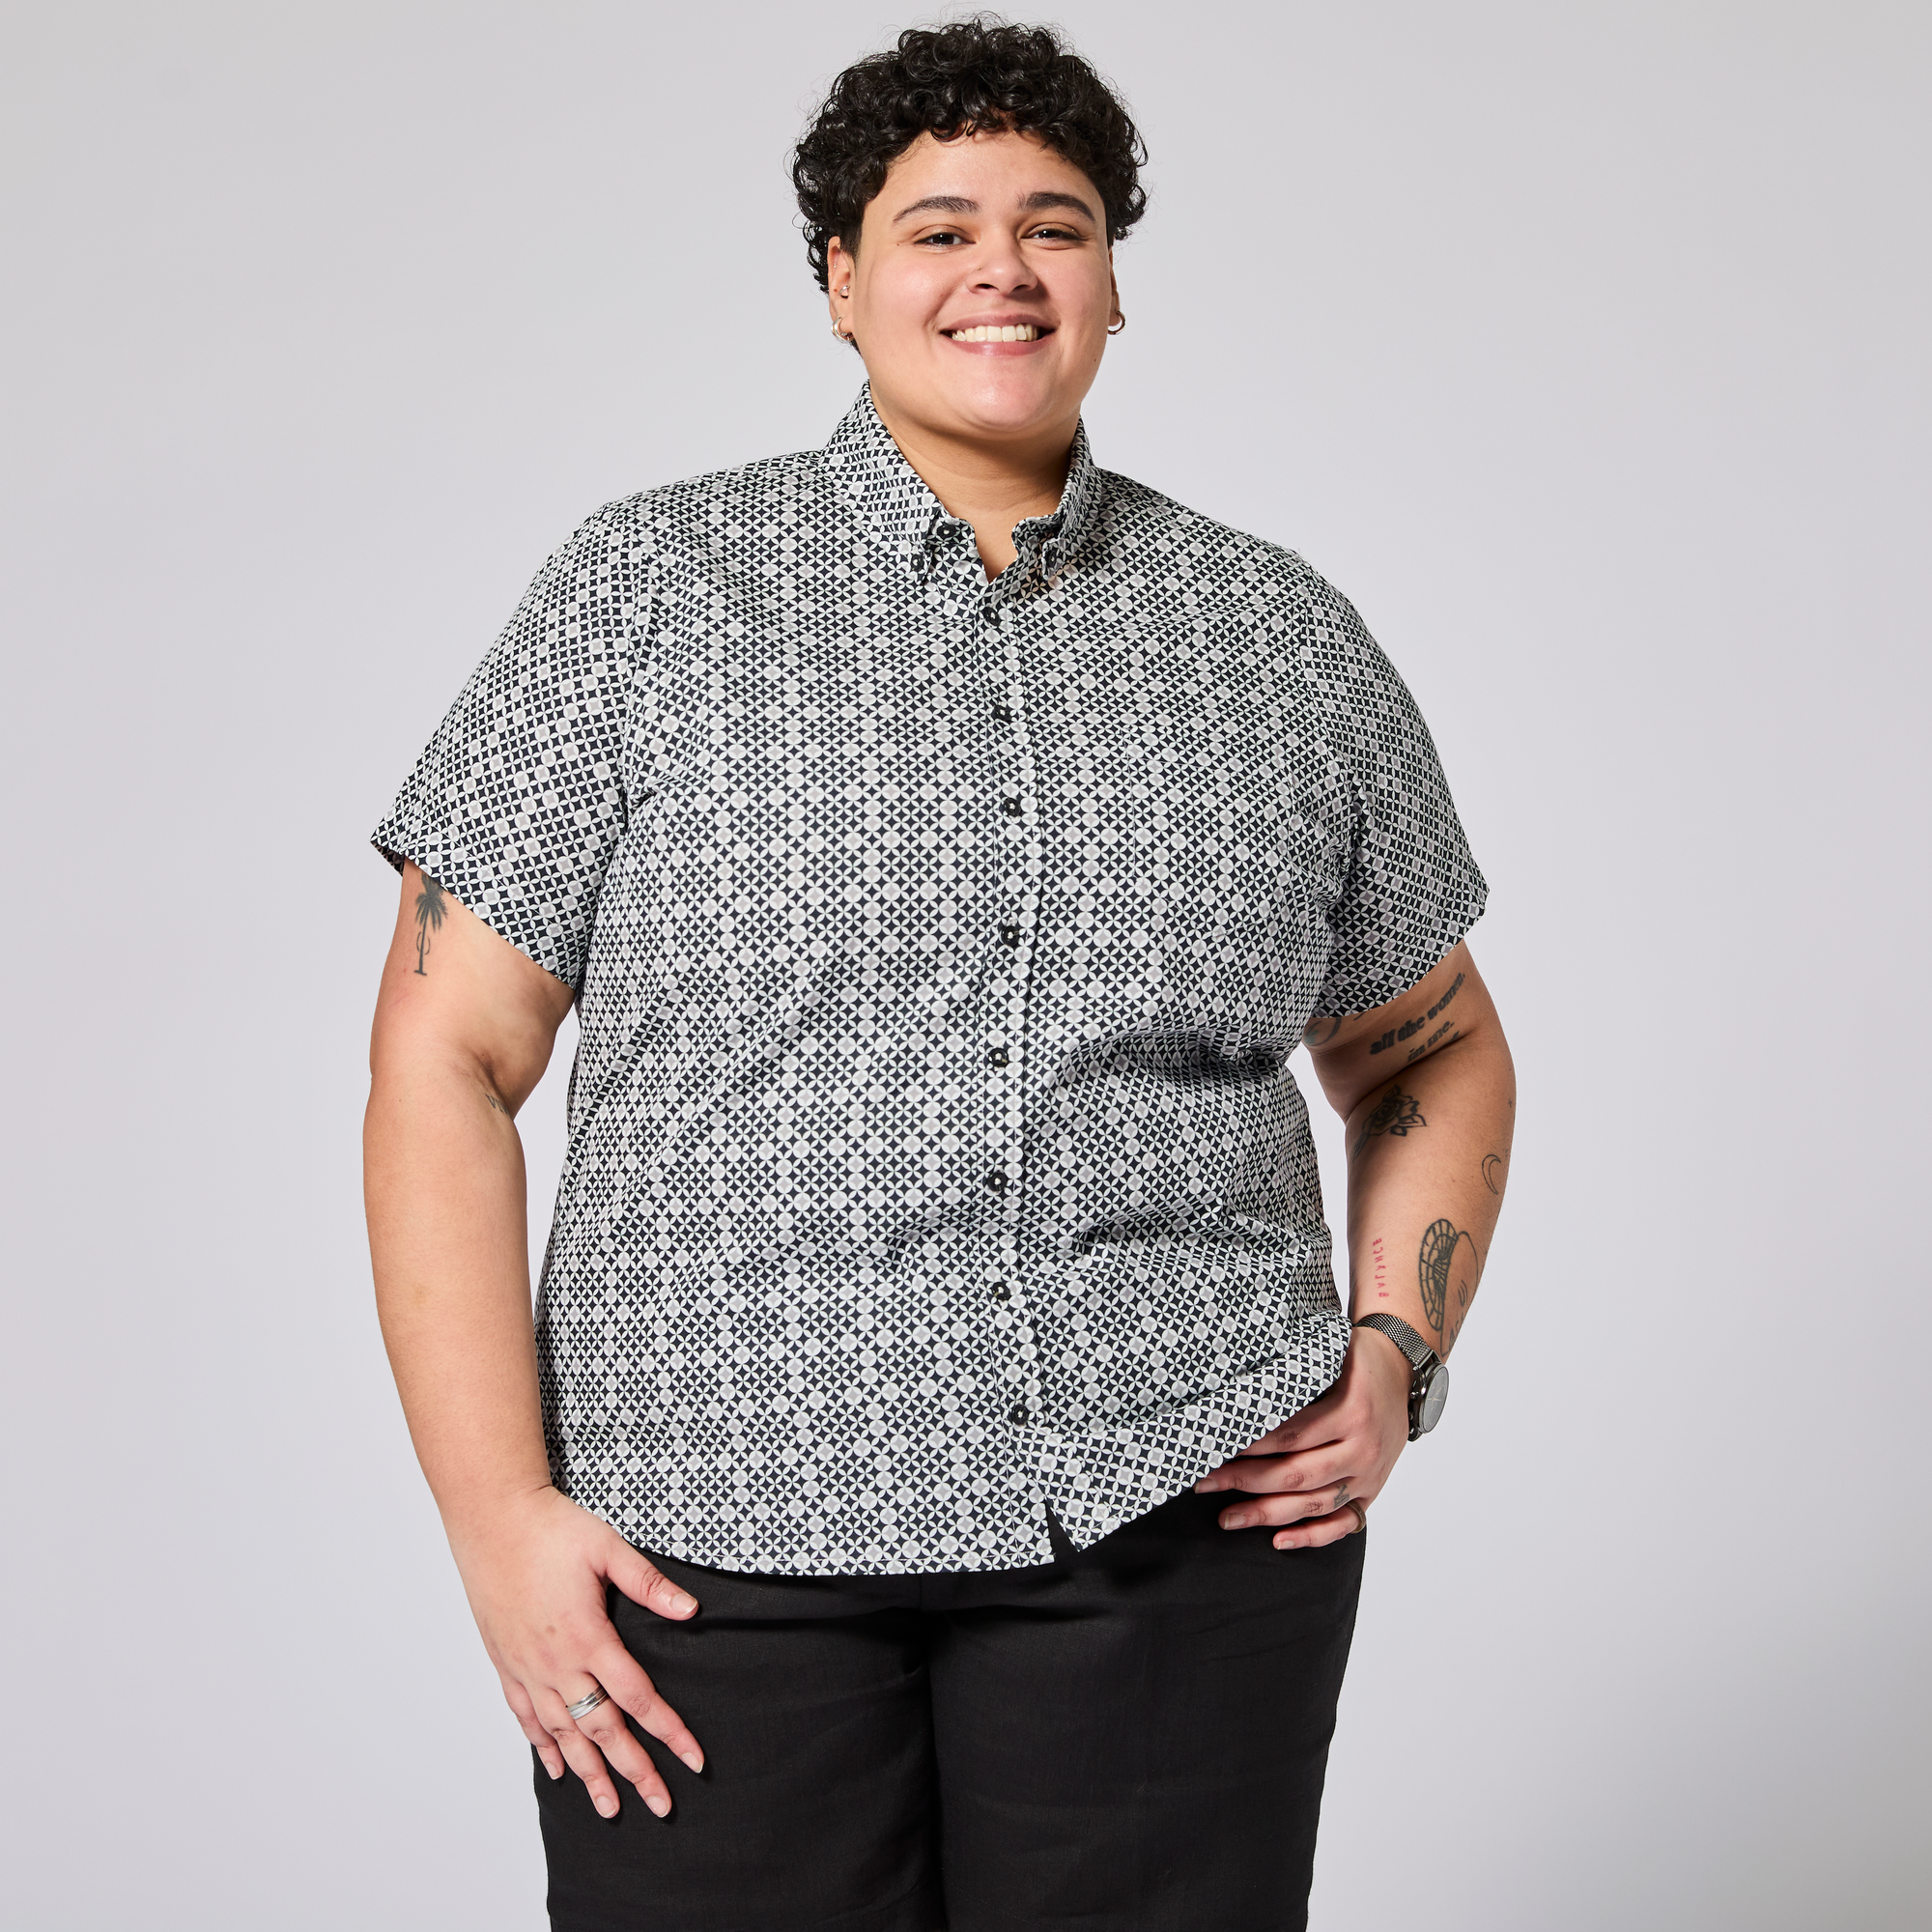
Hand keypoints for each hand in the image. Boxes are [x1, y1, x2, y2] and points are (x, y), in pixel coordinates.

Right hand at [448, 1486, 703, 1818]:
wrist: (492, 1520)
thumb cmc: (551, 1529)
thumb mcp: (608, 1548)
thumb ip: (649, 1584)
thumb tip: (691, 1611)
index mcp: (588, 1637)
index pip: (638, 1698)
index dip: (670, 1732)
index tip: (694, 1761)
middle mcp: (557, 1663)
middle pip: (603, 1730)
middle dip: (635, 1771)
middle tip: (661, 1806)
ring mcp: (528, 1668)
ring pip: (563, 1735)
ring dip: (590, 1773)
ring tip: (609, 1808)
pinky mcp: (506, 1664)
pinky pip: (526, 1718)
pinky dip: (543, 1747)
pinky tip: (558, 1769)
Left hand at [1193, 1330, 1411, 1547]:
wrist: (1402, 1371)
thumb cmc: (1357, 1358)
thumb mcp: (1329, 1354)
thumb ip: (1294, 1373)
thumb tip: (1240, 1385)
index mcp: (1351, 1411)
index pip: (1292, 1436)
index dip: (1251, 1446)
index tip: (1216, 1448)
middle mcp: (1362, 1448)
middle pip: (1296, 1474)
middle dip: (1245, 1481)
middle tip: (1205, 1483)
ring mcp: (1368, 1475)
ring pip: (1314, 1503)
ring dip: (1267, 1514)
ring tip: (1228, 1518)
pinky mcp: (1371, 1492)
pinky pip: (1343, 1524)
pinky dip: (1312, 1536)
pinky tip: (1278, 1541)